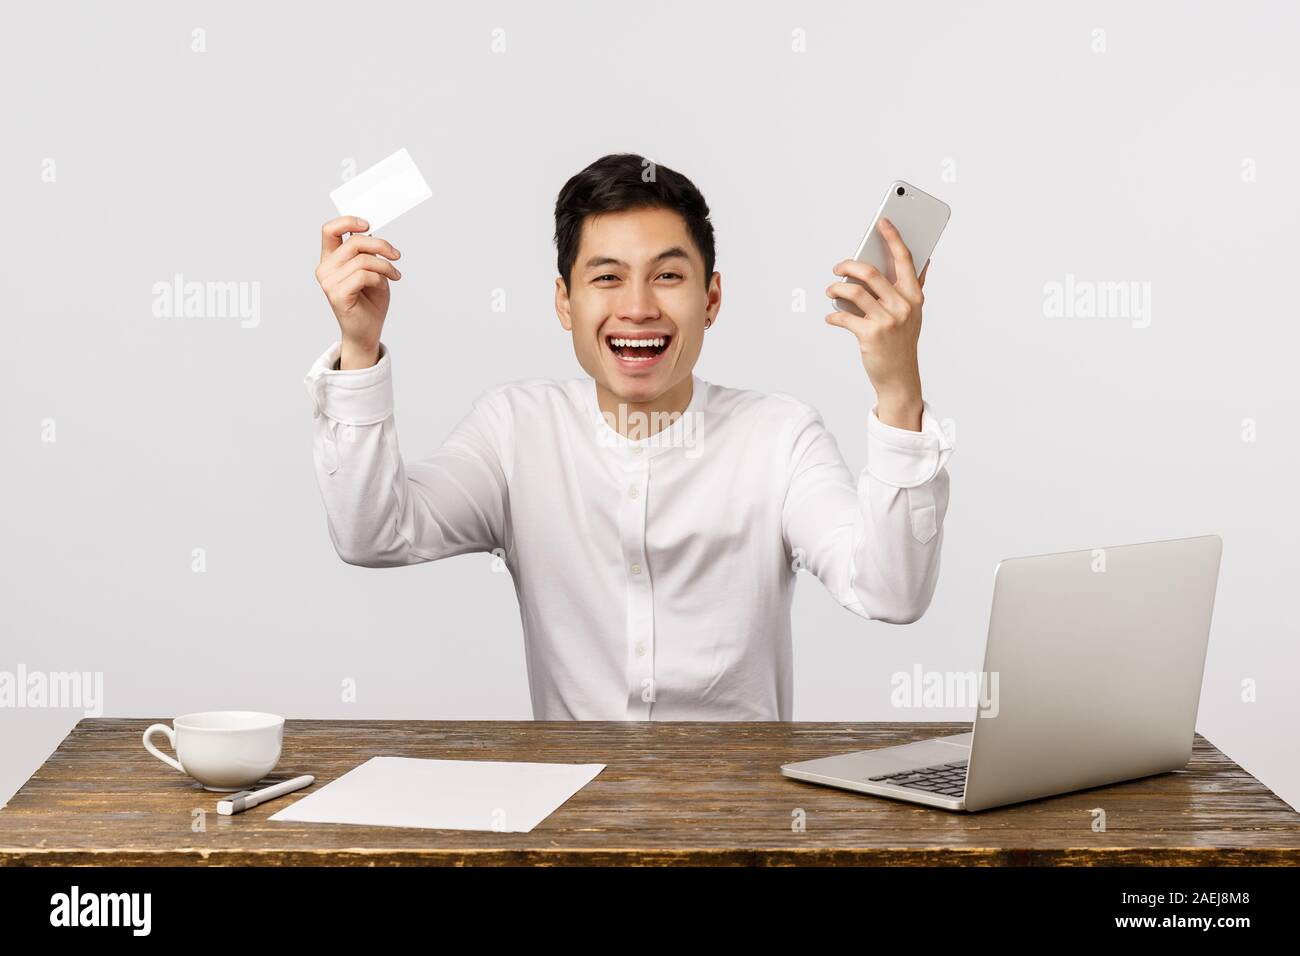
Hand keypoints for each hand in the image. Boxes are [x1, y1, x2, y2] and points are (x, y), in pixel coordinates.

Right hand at [315, 216, 401, 368]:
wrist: (367, 330)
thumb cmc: (370, 300)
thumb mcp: (372, 269)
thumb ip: (367, 251)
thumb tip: (372, 231)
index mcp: (330, 259)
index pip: (330, 230)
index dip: (348, 222)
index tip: (368, 225)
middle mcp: (325, 269)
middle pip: (354, 242)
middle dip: (381, 245)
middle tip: (396, 255)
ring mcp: (328, 282)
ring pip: (363, 260)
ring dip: (385, 266)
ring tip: (394, 275)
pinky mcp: (336, 294)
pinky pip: (364, 276)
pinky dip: (380, 279)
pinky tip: (385, 286)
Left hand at [825, 216, 928, 429]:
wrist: (900, 378)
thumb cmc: (902, 342)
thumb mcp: (913, 314)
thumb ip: (914, 288)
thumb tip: (923, 259)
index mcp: (914, 296)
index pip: (905, 259)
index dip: (893, 237)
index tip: (882, 221)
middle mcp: (903, 305)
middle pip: (870, 272)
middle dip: (848, 265)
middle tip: (837, 268)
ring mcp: (887, 321)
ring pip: (853, 291)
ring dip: (836, 289)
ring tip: (830, 292)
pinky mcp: (870, 336)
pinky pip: (844, 317)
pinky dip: (833, 316)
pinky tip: (831, 317)